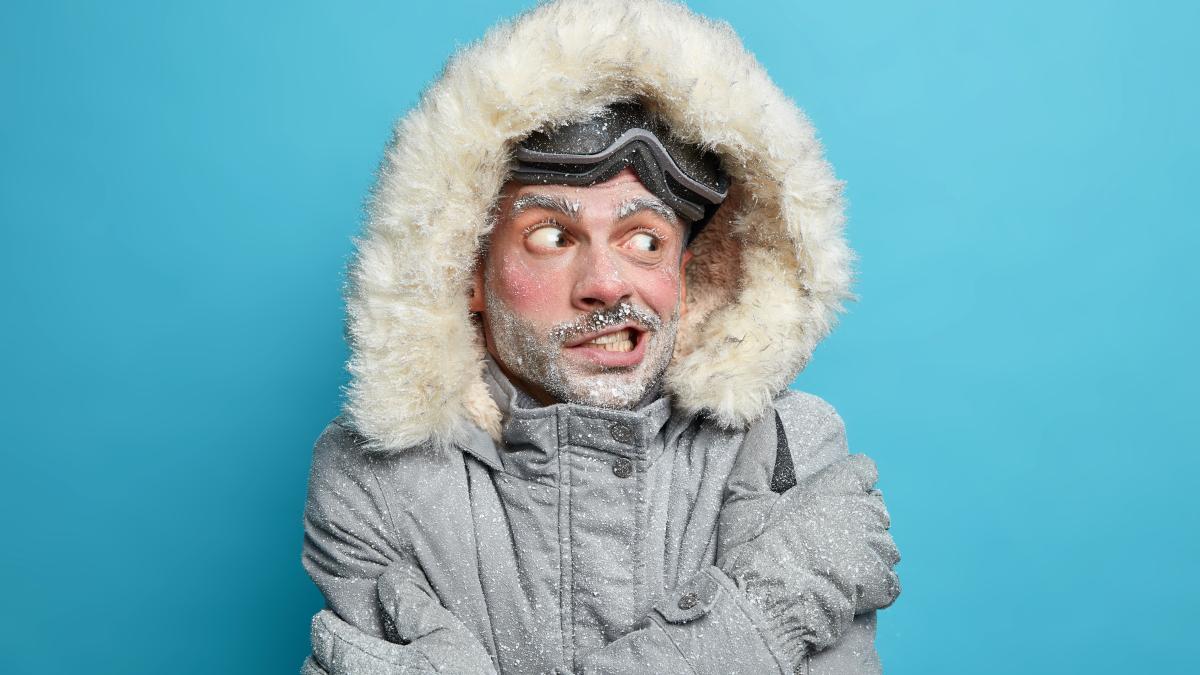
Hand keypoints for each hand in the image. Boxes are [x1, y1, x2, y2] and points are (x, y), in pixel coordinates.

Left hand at [306, 557, 497, 674]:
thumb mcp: (450, 640)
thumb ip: (416, 608)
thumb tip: (392, 577)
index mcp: (371, 666)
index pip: (327, 640)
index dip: (326, 624)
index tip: (327, 617)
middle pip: (313, 670)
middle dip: (321, 653)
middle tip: (335, 642)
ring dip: (327, 673)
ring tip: (346, 665)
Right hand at [720, 455, 899, 658]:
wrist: (767, 604)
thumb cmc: (755, 549)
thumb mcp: (744, 496)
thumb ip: (758, 456)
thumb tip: (766, 419)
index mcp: (837, 486)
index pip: (864, 469)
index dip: (849, 482)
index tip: (831, 496)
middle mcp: (865, 512)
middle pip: (876, 505)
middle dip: (857, 517)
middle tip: (826, 535)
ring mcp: (876, 548)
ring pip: (885, 542)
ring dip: (867, 551)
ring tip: (838, 564)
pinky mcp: (882, 583)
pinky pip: (890, 579)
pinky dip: (874, 585)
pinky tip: (850, 589)